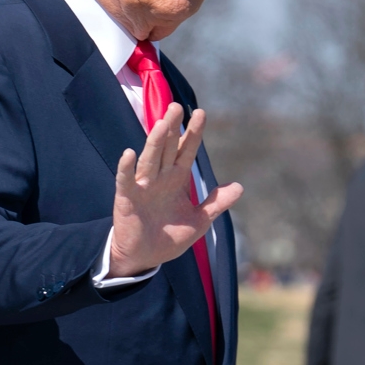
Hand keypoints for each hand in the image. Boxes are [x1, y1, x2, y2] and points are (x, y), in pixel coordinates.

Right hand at [107, 104, 242, 277]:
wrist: (145, 257)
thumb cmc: (169, 237)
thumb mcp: (199, 221)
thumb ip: (216, 203)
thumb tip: (240, 187)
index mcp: (177, 179)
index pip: (187, 151)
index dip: (194, 133)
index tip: (201, 112)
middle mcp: (160, 178)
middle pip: (167, 148)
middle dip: (173, 128)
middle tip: (176, 107)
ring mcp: (142, 186)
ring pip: (149, 159)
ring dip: (155, 142)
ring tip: (162, 124)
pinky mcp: (127, 199)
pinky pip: (125, 181)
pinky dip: (126, 168)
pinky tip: (128, 154)